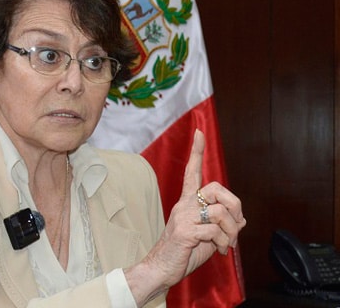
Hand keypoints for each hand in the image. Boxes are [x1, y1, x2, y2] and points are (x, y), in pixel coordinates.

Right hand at [124, 130, 246, 302]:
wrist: (161, 269)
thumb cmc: (184, 252)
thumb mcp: (208, 236)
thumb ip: (222, 225)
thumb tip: (240, 220)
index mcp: (187, 202)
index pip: (192, 172)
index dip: (196, 152)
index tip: (199, 133)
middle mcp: (184, 205)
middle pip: (217, 188)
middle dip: (235, 206)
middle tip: (236, 224)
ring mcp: (183, 217)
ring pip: (220, 212)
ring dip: (231, 232)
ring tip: (226, 244)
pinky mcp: (185, 231)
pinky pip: (215, 230)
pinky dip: (223, 243)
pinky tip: (218, 251)